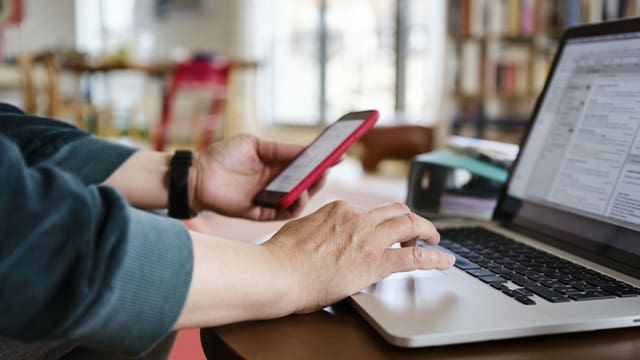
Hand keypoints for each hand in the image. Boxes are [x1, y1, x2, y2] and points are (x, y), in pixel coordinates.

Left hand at [190, 134, 325, 220]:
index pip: (305, 165)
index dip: (322, 161)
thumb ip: (280, 149)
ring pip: (299, 199)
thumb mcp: (254, 144)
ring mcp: (270, 199)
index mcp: (277, 166)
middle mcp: (277, 183)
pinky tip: (299, 195)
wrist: (198, 175)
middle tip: (330, 168)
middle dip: (320, 176)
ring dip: (311, 191)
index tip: (339, 154)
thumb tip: (306, 149)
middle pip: (306, 183)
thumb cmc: (223, 156)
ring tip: (317, 181)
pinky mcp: (262, 213)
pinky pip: (284, 213)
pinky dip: (295, 206)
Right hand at [262, 201, 455, 313]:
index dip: (383, 222)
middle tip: (420, 231)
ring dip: (428, 231)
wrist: (277, 273)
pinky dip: (435, 258)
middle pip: (396, 210)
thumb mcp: (301, 228)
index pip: (371, 211)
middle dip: (412, 220)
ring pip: (411, 224)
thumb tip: (322, 233)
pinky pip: (415, 257)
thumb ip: (319, 227)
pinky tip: (445, 261)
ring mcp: (368, 238)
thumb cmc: (281, 257)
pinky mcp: (375, 262)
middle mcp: (357, 217)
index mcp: (339, 209)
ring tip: (435, 241)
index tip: (387, 231)